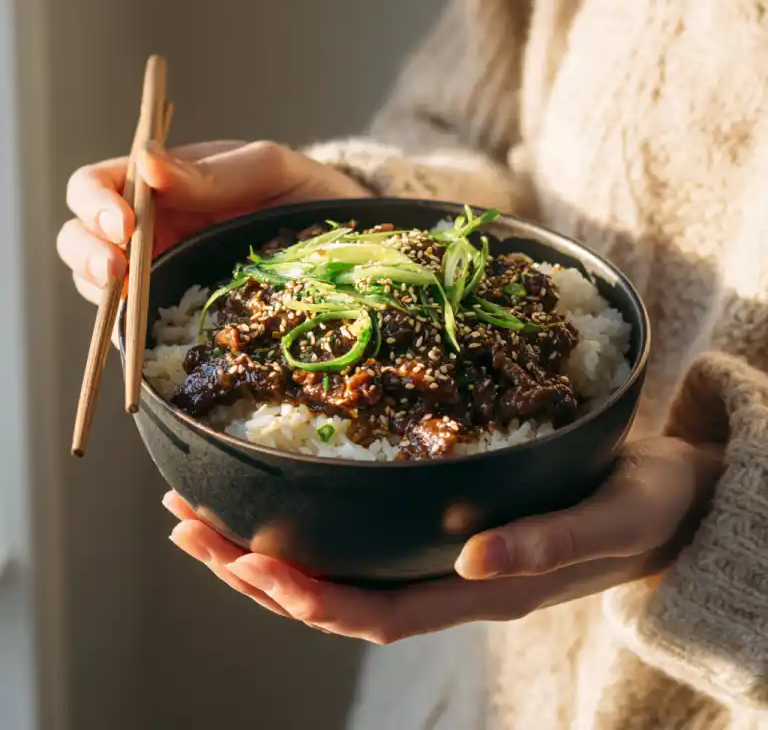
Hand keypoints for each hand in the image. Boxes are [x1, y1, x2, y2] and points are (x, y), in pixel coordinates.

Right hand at [57, 140, 369, 304]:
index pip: (103, 182)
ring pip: (101, 280)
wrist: (350, 245)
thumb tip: (148, 165)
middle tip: (115, 268)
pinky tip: (142, 327)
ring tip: (123, 296)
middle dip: (87, 249)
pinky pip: (139, 318)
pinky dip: (129, 324)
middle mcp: (158, 227)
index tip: (121, 222)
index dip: (96, 200)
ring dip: (98, 287)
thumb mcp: (274, 171)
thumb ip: (216, 171)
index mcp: (169, 183)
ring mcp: (167, 270)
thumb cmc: (311, 196)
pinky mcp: (182, 311)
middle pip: (85, 234)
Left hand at [164, 437, 722, 643]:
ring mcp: (444, 560)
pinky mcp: (443, 529)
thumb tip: (475, 560)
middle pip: (338, 597)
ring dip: (266, 552)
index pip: (381, 612)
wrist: (663, 499)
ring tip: (201, 521)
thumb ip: (550, 544)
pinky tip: (276, 502)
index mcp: (486, 590)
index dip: (312, 596)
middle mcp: (452, 582)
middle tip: (190, 531)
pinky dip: (310, 527)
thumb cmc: (641, 508)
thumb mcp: (613, 520)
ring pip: (339, 573)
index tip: (248, 564)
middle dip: (257, 572)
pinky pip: (363, 541)